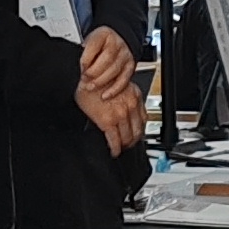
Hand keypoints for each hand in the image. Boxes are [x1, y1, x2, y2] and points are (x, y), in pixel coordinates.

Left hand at [76, 24, 134, 100]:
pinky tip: (104, 95)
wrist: (117, 41)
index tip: (80, 68)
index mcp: (104, 34)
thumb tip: (73, 64)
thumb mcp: (89, 41)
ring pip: (115, 70)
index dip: (86, 58)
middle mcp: (117, 44)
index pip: (94, 45)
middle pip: (107, 59)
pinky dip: (113, 90)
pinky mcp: (130, 67)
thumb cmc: (100, 43)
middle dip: (93, 72)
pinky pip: (123, 80)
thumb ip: (83, 51)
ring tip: (90, 87)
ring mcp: (125, 55)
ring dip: (101, 81)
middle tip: (83, 79)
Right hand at [76, 27, 144, 152]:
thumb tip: (121, 108)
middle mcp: (130, 105)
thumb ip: (123, 97)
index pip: (143, 119)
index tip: (136, 134)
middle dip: (133, 140)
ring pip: (128, 137)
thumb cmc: (96, 78)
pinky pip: (115, 140)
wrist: (84, 76)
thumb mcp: (116, 84)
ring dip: (125, 145)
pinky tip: (114, 151)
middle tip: (128, 145)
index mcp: (134, 95)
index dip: (139, 129)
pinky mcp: (108, 121)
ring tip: (121, 148)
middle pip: (138, 130)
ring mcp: (120, 114)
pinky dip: (115, 149)